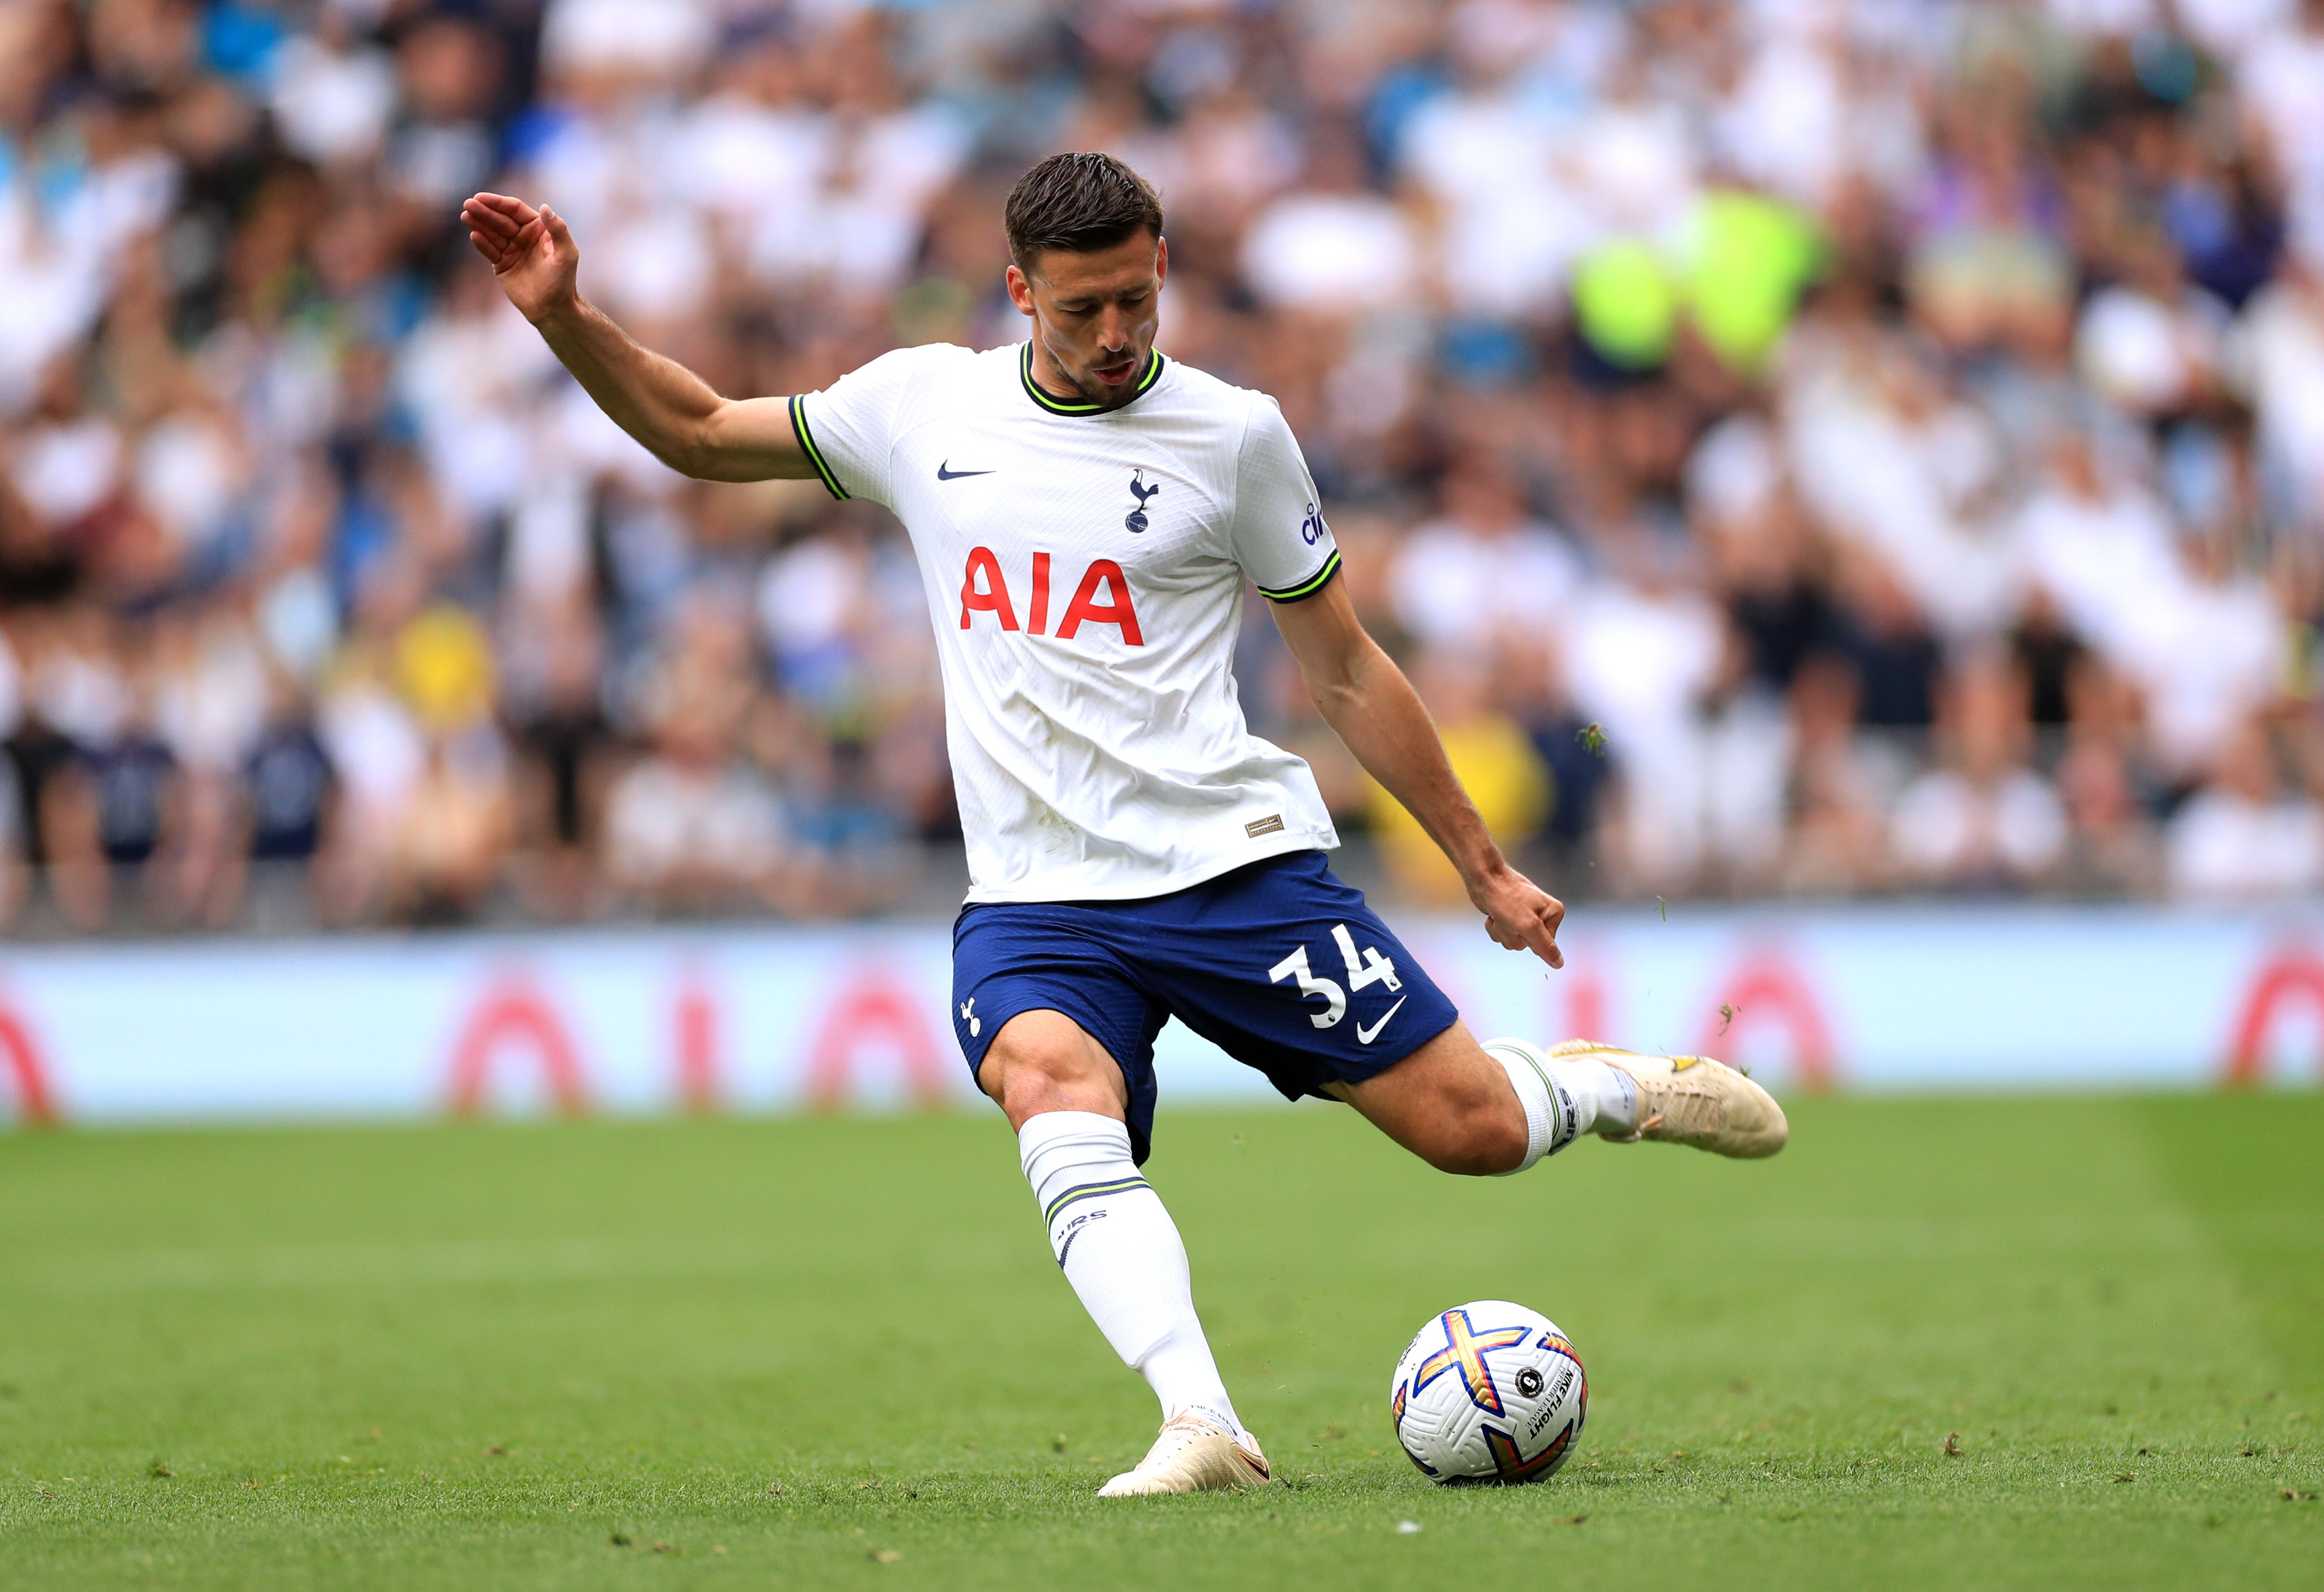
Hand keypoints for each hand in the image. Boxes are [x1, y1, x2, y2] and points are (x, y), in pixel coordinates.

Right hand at [460, 191, 577, 324]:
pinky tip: (474, 235)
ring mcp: (511, 249)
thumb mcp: (567, 254)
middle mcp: (523, 236)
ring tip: (465, 216)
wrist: (552, 309)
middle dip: (484, 211)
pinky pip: (490, 250)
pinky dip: (482, 243)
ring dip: (478, 224)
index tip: (481, 198)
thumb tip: (544, 207)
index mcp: (538, 228)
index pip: (514, 210)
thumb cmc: (563, 281)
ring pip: (492, 233)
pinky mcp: (502, 264)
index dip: (498, 203)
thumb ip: (558, 229)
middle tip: (467, 205)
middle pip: (500, 219)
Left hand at [1468, 864, 1565, 970]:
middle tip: (1508, 918)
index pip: (1546, 945)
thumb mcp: (1528, 926)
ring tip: (1499, 915)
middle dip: (1513, 935)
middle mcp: (1542, 915)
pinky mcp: (1510, 918)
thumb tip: (1560, 964)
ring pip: (1513, 942)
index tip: (1522, 923)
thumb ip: (1545, 946)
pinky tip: (1492, 916)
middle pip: (1528, 945)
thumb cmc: (1506, 898)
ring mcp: (1525, 917)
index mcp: (1554, 913)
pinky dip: (1495, 929)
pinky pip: (1503, 936)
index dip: (1529, 938)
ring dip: (1502, 932)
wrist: (1484, 879)